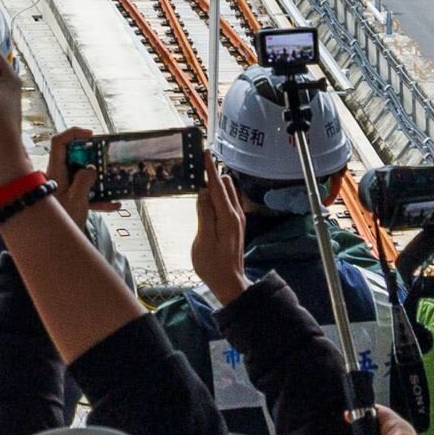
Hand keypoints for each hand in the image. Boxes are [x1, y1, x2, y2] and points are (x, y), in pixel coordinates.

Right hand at [191, 163, 250, 303]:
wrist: (229, 282)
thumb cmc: (212, 265)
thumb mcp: (203, 240)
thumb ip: (204, 214)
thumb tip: (202, 192)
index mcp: (228, 216)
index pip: (217, 186)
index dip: (210, 168)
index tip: (205, 152)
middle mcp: (236, 214)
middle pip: (225, 184)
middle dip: (212, 174)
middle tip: (196, 168)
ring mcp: (237, 219)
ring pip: (228, 192)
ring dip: (215, 185)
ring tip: (198, 183)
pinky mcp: (236, 224)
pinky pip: (228, 202)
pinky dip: (217, 195)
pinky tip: (206, 200)